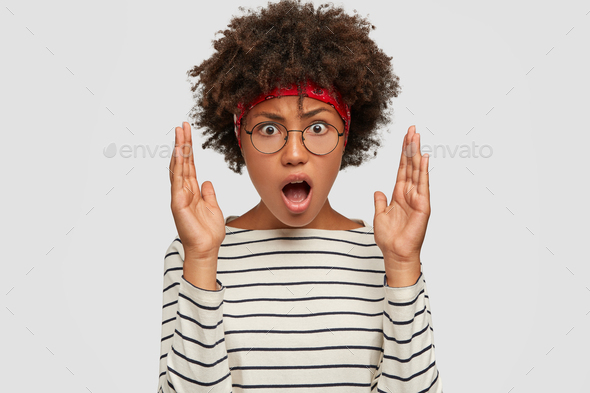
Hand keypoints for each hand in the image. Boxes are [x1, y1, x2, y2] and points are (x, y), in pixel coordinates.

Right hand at [169, 122, 225, 257]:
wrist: (206, 249)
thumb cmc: (209, 232)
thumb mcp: (213, 207)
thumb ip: (209, 193)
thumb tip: (207, 181)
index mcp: (192, 191)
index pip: (190, 165)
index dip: (189, 149)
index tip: (188, 133)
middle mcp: (184, 191)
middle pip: (183, 162)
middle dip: (182, 143)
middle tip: (182, 125)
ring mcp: (179, 196)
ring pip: (178, 168)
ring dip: (179, 149)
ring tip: (179, 132)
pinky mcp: (178, 203)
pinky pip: (177, 181)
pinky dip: (177, 166)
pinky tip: (178, 153)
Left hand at [373, 125, 430, 267]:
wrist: (395, 253)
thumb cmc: (389, 238)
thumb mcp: (380, 215)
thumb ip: (380, 202)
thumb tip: (378, 192)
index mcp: (399, 194)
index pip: (402, 168)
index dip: (402, 153)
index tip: (405, 137)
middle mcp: (409, 193)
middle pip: (410, 165)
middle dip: (410, 147)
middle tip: (412, 129)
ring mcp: (417, 198)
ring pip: (417, 170)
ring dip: (416, 153)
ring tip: (416, 136)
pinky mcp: (423, 205)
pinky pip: (423, 185)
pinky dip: (423, 170)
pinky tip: (424, 157)